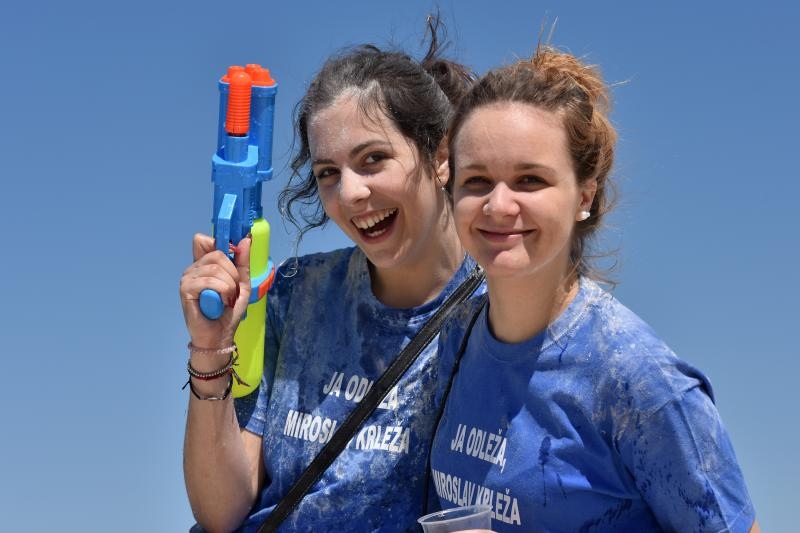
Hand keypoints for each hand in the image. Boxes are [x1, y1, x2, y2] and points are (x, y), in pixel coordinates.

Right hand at [179, 233, 251, 349]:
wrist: (220, 335)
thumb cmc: (228, 311)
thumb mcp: (242, 283)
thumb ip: (242, 262)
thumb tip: (246, 239)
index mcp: (204, 264)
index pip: (203, 240)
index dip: (220, 244)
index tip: (234, 258)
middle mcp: (193, 268)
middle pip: (217, 253)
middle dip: (232, 272)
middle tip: (233, 290)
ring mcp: (187, 278)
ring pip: (215, 267)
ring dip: (229, 285)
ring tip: (227, 299)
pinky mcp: (186, 289)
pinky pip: (209, 281)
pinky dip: (222, 291)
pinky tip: (221, 302)